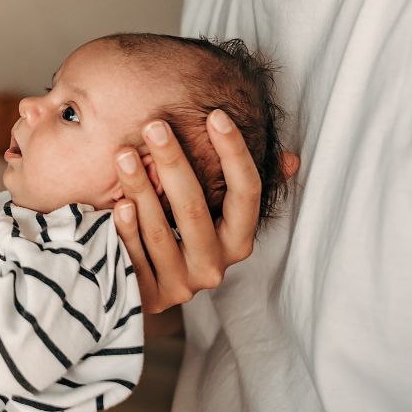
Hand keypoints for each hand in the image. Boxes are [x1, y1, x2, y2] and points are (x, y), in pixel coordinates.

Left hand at [112, 111, 298, 311]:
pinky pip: (135, 257)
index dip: (234, 153)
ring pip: (160, 231)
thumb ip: (243, 187)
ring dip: (140, 188)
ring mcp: (181, 284)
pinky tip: (119, 203)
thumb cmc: (181, 237)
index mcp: (237, 241)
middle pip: (194, 208)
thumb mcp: (215, 215)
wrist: (143, 289)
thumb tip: (292, 160)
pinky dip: (127, 229)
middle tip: (154, 125)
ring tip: (124, 154)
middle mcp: (214, 266)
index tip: (216, 116)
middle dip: (174, 162)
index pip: (246, 193)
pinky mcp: (149, 296)